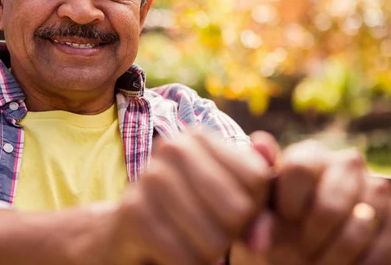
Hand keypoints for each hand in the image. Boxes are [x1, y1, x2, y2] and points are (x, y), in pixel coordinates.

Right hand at [105, 132, 271, 264]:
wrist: (129, 232)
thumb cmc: (189, 215)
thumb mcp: (229, 204)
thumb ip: (256, 212)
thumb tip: (261, 241)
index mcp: (199, 137)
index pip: (257, 178)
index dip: (253, 207)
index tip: (230, 211)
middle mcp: (174, 148)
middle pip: (238, 210)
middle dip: (231, 234)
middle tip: (210, 232)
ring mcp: (151, 177)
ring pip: (213, 239)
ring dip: (208, 254)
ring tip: (191, 243)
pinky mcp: (134, 213)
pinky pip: (185, 259)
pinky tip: (176, 257)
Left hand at [235, 140, 390, 264]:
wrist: (307, 250)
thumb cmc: (279, 227)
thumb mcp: (261, 207)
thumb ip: (259, 177)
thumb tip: (260, 141)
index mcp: (311, 154)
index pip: (300, 169)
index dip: (289, 206)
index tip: (283, 224)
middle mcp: (347, 163)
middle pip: (331, 204)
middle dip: (311, 239)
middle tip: (300, 254)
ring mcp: (377, 188)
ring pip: (359, 226)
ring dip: (335, 256)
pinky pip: (387, 245)